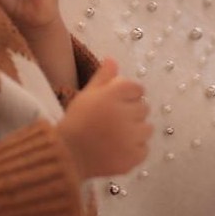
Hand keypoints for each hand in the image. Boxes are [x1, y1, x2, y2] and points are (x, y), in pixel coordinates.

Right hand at [59, 59, 150, 177]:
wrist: (67, 155)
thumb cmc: (76, 121)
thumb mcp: (87, 94)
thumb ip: (102, 77)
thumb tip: (113, 59)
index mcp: (115, 94)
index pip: (138, 89)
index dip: (129, 95)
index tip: (116, 104)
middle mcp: (127, 112)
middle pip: (144, 108)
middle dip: (132, 113)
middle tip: (113, 122)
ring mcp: (132, 136)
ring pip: (147, 129)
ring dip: (136, 132)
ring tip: (116, 136)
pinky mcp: (134, 156)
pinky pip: (144, 149)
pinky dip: (134, 150)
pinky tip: (118, 149)